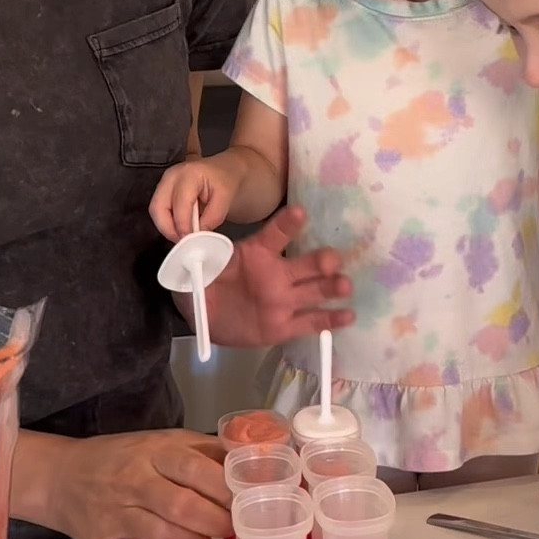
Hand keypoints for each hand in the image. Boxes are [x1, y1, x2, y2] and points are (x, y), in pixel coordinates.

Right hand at [27, 428, 231, 538]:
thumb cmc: (123, 459)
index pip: (194, 468)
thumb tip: (249, 460)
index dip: (224, 488)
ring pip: (161, 537)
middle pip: (182, 506)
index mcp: (153, 453)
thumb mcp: (162, 442)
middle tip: (230, 527)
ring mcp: (115, 517)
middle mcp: (133, 483)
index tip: (243, 499)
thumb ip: (203, 450)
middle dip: (216, 522)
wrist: (62, 477)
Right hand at [149, 156, 241, 240]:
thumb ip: (213, 216)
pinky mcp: (163, 191)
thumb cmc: (225, 180)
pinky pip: (159, 212)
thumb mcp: (227, 196)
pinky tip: (183, 228)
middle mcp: (171, 176)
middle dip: (169, 229)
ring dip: (168, 227)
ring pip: (155, 212)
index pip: (180, 205)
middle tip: (184, 241)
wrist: (224, 170)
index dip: (183, 226)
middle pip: (158, 208)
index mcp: (189, 174)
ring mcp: (164, 183)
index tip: (191, 240)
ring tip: (185, 235)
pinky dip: (169, 223)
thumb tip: (198, 233)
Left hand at [203, 205, 352, 346]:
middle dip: (321, 260)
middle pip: (304, 264)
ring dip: (331, 287)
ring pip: (313, 290)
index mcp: (256, 254)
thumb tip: (189, 238)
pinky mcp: (284, 326)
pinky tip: (349, 316)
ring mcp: (284, 300)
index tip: (299, 213)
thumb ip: (194, 254)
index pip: (274, 235)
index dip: (286, 224)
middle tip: (333, 259)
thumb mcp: (192, 267)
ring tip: (344, 285)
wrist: (203, 318)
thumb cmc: (201, 284)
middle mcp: (276, 274)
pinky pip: (310, 322)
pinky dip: (330, 320)